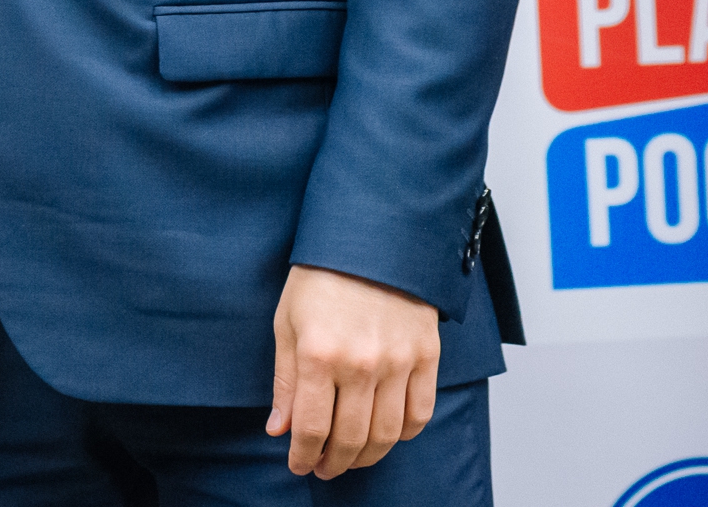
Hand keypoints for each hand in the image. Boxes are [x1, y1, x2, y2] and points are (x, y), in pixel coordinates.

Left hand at [267, 264, 439, 478]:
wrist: (371, 239)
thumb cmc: (321, 277)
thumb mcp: (287, 322)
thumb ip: (285, 381)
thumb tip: (280, 429)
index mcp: (319, 353)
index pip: (312, 427)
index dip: (303, 455)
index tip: (298, 465)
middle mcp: (361, 363)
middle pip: (351, 438)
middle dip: (333, 463)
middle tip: (323, 468)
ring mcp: (399, 362)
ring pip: (387, 435)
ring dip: (367, 456)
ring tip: (351, 458)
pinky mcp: (427, 356)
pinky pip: (419, 414)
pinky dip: (403, 434)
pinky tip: (386, 435)